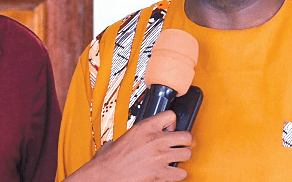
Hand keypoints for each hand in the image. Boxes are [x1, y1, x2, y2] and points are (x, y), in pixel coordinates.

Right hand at [65, 110, 193, 181]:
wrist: (104, 176)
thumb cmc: (108, 161)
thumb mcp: (120, 138)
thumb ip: (132, 135)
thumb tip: (132, 138)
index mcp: (145, 127)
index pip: (171, 115)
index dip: (172, 123)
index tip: (170, 129)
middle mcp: (155, 140)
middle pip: (186, 136)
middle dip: (185, 141)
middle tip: (180, 145)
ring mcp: (160, 157)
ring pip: (187, 154)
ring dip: (182, 158)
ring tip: (175, 159)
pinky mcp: (161, 174)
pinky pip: (181, 173)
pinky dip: (177, 175)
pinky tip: (170, 173)